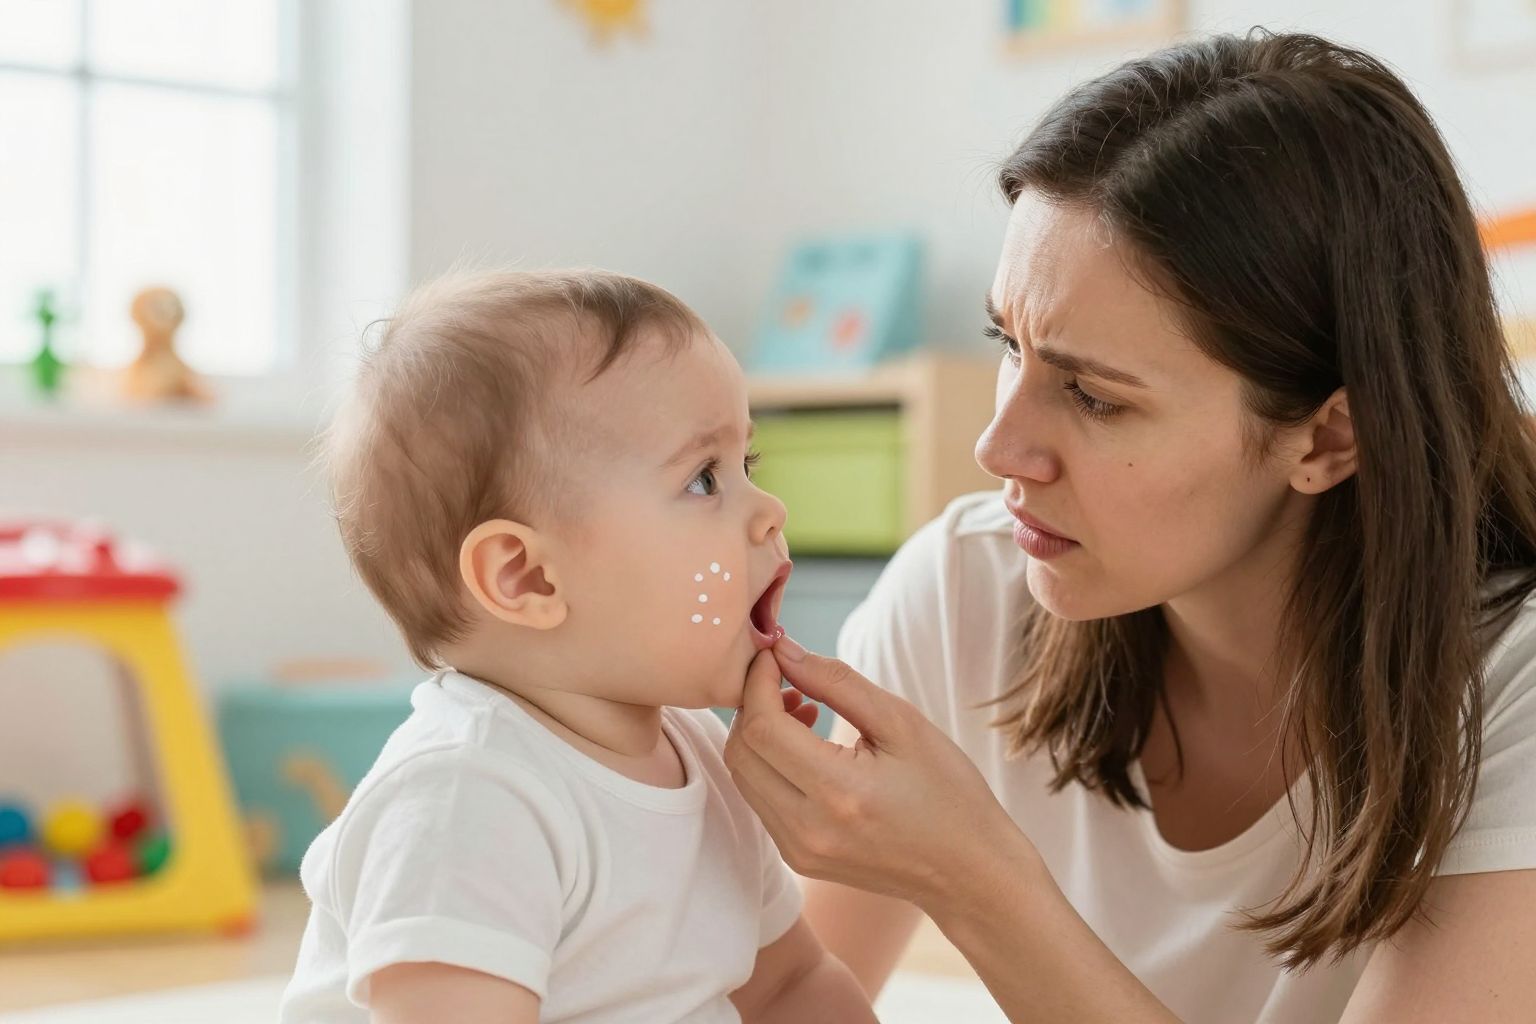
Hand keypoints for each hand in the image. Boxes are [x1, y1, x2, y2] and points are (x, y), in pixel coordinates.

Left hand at [725, 636, 1031, 914]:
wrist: (969, 872)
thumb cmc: (948, 792)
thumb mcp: (902, 724)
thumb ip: (837, 682)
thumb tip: (784, 649)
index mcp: (839, 792)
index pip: (762, 727)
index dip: (758, 683)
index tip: (774, 656)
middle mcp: (808, 829)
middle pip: (741, 752)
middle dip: (752, 705)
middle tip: (788, 680)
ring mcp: (799, 850)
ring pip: (744, 776)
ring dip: (759, 735)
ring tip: (803, 711)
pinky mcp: (798, 859)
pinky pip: (759, 800)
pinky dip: (769, 764)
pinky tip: (807, 748)